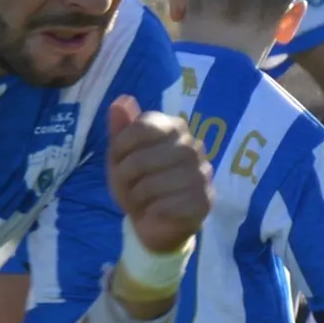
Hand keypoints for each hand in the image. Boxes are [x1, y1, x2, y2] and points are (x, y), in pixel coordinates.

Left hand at [105, 101, 212, 256]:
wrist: (156, 222)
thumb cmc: (138, 183)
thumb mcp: (122, 156)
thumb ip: (121, 130)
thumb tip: (121, 100)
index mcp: (174, 129)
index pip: (142, 127)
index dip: (120, 147)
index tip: (119, 160)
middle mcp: (193, 147)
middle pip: (142, 158)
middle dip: (125, 177)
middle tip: (128, 186)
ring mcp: (202, 174)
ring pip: (153, 184)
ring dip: (137, 197)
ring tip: (140, 200)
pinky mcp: (204, 201)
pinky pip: (167, 205)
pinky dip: (152, 212)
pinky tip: (155, 211)